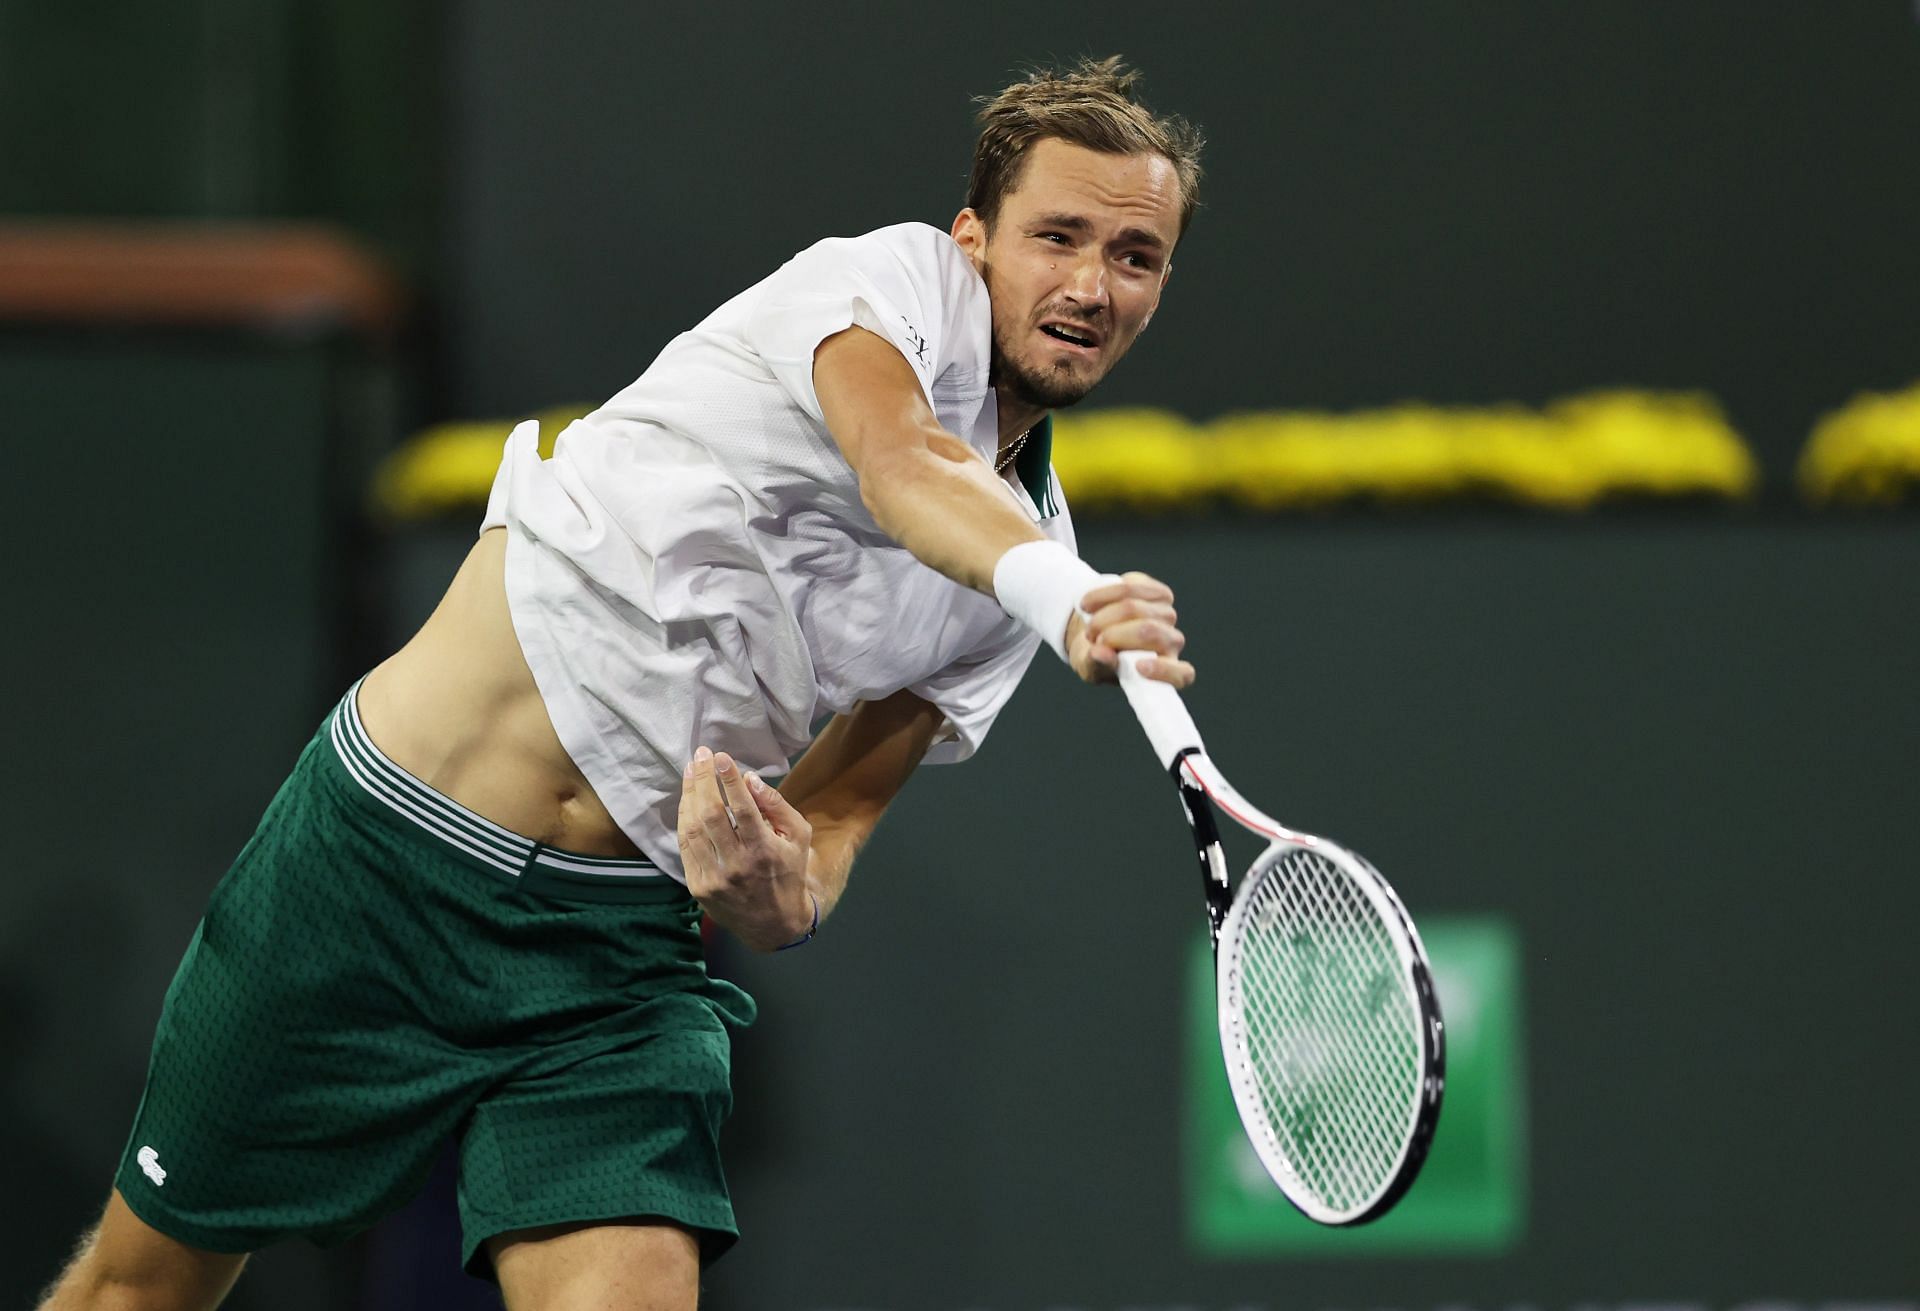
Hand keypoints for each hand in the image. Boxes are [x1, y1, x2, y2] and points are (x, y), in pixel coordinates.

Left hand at [676, 746, 817, 951]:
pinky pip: (685, 846)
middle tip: (700, 755)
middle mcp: (737, 864)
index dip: (728, 778)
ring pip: (693, 828)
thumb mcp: (799, 837)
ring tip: (690, 772)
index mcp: (764, 850)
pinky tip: (687, 801)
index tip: (720, 756)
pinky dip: (684, 819)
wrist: (774, 925)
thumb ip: (776, 805)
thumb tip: (750, 779)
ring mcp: (714, 877)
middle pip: (712, 813)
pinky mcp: (698, 887)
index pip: (742, 807)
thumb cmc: (789, 873)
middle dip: (703, 780)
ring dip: (688, 795)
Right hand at [1067, 571, 1194, 686]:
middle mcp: (1171, 642)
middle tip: (1091, 637)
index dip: (1164, 670)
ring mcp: (1167, 614)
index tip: (1139, 667)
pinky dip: (1104, 595)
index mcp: (1164, 670)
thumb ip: (1096, 664)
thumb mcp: (1091, 668)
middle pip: (1147, 631)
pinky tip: (1090, 604)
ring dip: (1103, 614)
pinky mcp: (1157, 592)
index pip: (1182, 675)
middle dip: (1112, 633)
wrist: (1094, 630)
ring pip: (1134, 606)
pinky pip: (1129, 587)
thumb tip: (1101, 654)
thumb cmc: (1099, 657)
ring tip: (1089, 623)